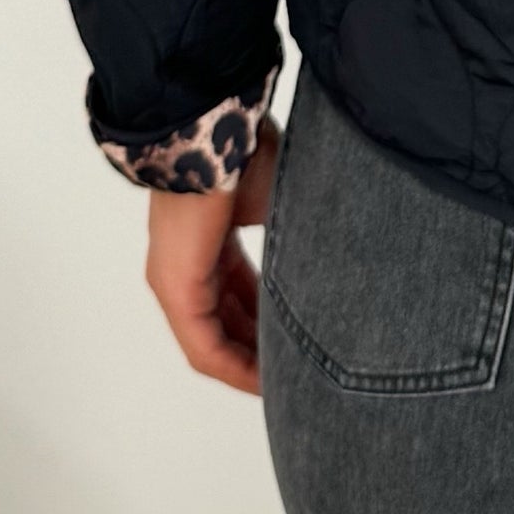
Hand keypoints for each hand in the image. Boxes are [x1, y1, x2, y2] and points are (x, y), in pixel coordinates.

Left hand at [144, 115, 279, 393]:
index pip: (239, 296)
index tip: (301, 346)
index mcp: (210, 243)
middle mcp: (185, 267)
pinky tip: (261, 381)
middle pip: (225, 325)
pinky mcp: (176, 287)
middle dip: (261, 353)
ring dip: (248, 366)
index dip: (269, 326)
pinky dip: (233, 366)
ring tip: (284, 388)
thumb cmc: (247, 150)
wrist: (214, 126)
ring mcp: (174, 279)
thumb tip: (339, 257)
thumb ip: (295, 240)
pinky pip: (203, 345)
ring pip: (213, 342)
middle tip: (297, 377)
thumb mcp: (280, 204)